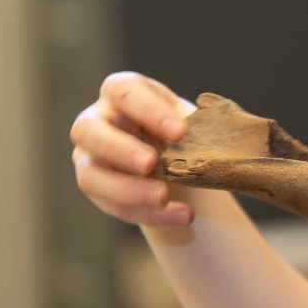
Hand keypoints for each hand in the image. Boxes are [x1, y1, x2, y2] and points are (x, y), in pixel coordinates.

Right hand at [70, 72, 195, 226]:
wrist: (173, 155)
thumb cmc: (180, 128)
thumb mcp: (190, 118)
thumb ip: (199, 122)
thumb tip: (219, 133)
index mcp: (122, 92)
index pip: (124, 92)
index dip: (148, 110)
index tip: (180, 131)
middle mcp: (96, 121)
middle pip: (88, 130)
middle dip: (120, 149)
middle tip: (151, 163)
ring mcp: (89, 156)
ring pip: (91, 175)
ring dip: (129, 190)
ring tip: (165, 197)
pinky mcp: (96, 187)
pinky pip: (113, 205)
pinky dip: (148, 213)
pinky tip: (181, 215)